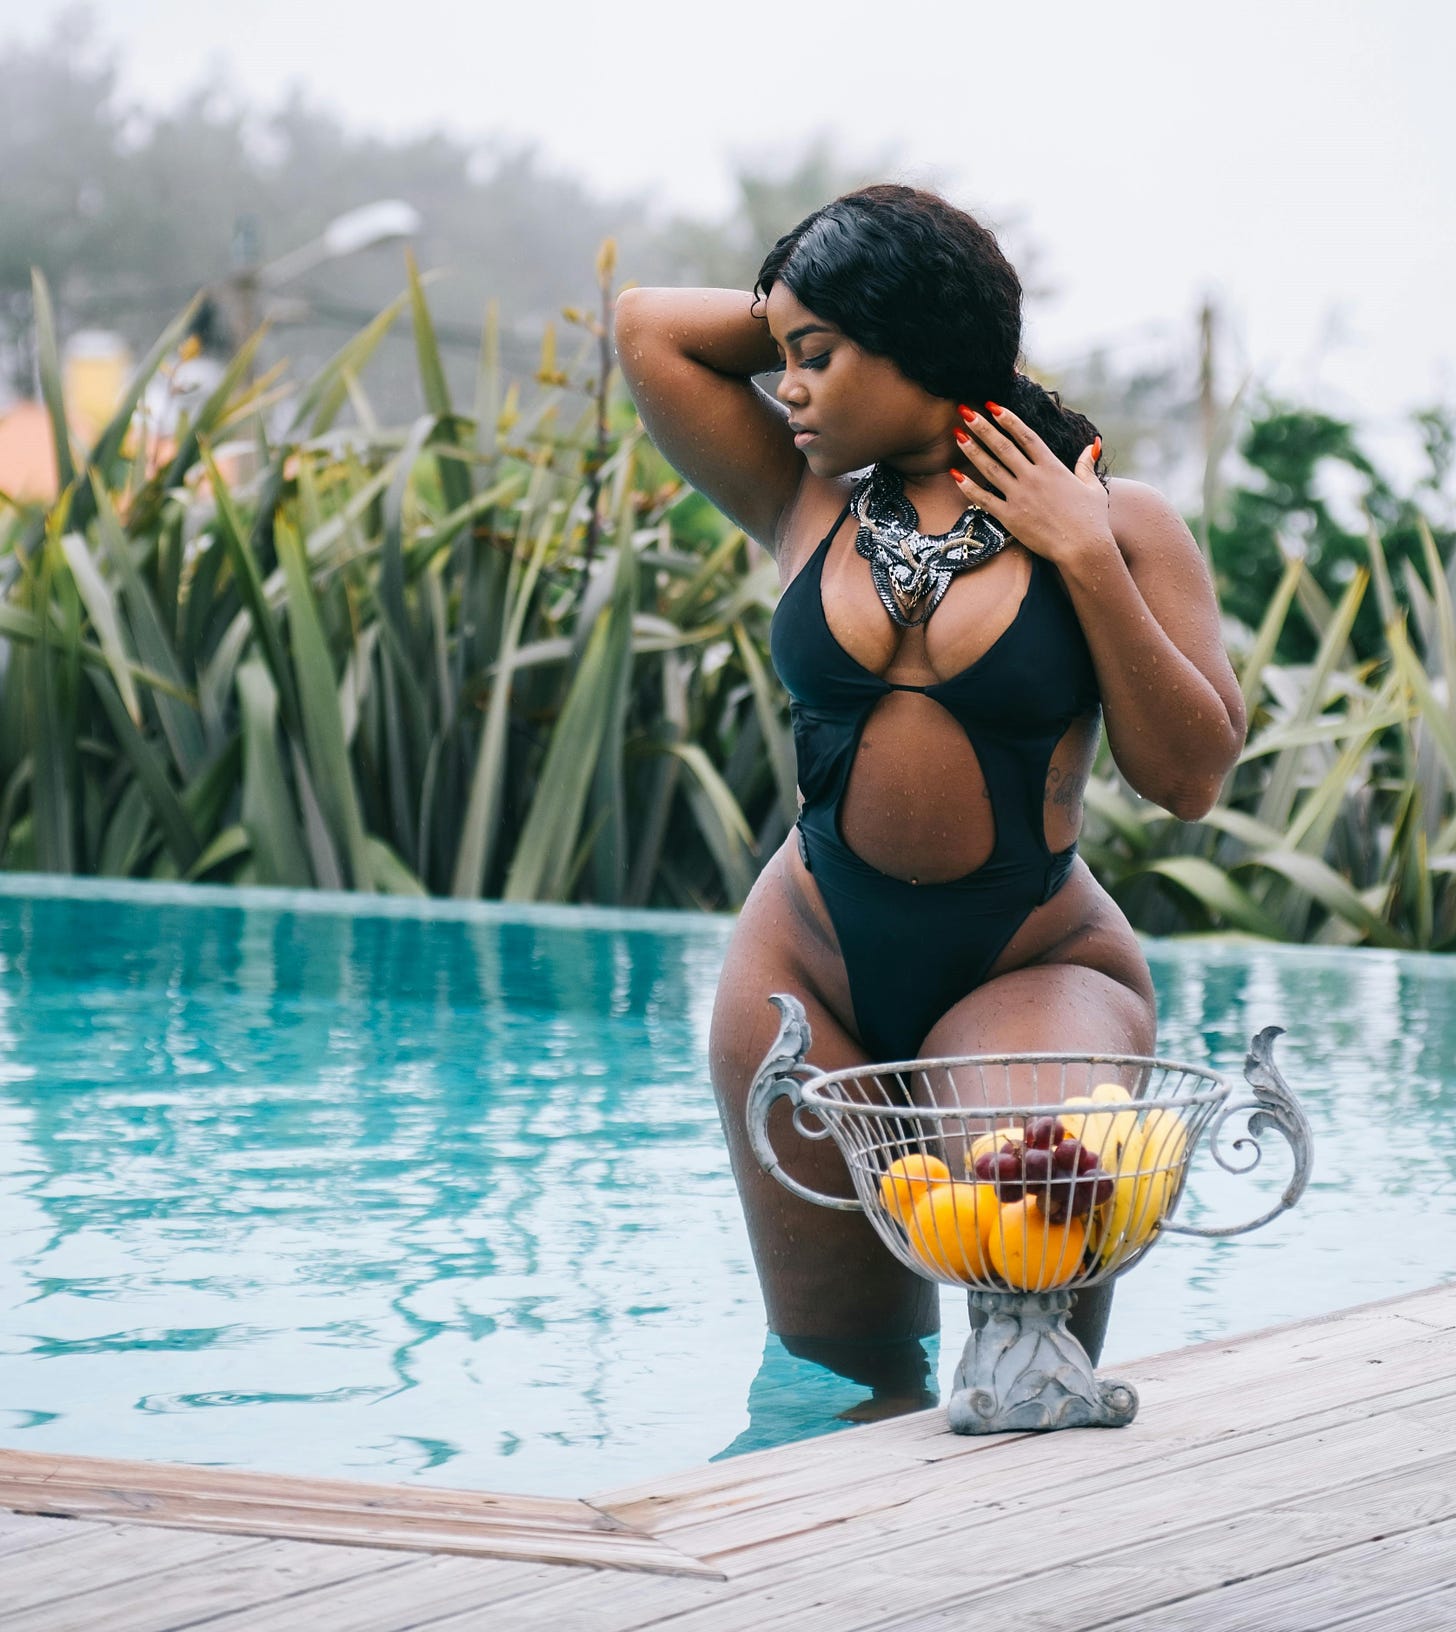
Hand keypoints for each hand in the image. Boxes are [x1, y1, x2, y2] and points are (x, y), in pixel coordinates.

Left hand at [950, 402, 1113, 567]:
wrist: (1083, 548)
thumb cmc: (1091, 519)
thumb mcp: (1092, 487)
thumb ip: (1086, 464)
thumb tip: (1092, 444)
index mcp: (1052, 467)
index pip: (1026, 436)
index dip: (1008, 419)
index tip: (993, 406)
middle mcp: (1033, 477)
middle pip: (1002, 446)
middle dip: (982, 427)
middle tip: (965, 411)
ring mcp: (1019, 497)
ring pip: (990, 468)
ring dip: (972, 450)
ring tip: (957, 435)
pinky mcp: (1010, 517)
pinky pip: (984, 499)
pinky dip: (968, 487)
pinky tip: (955, 475)